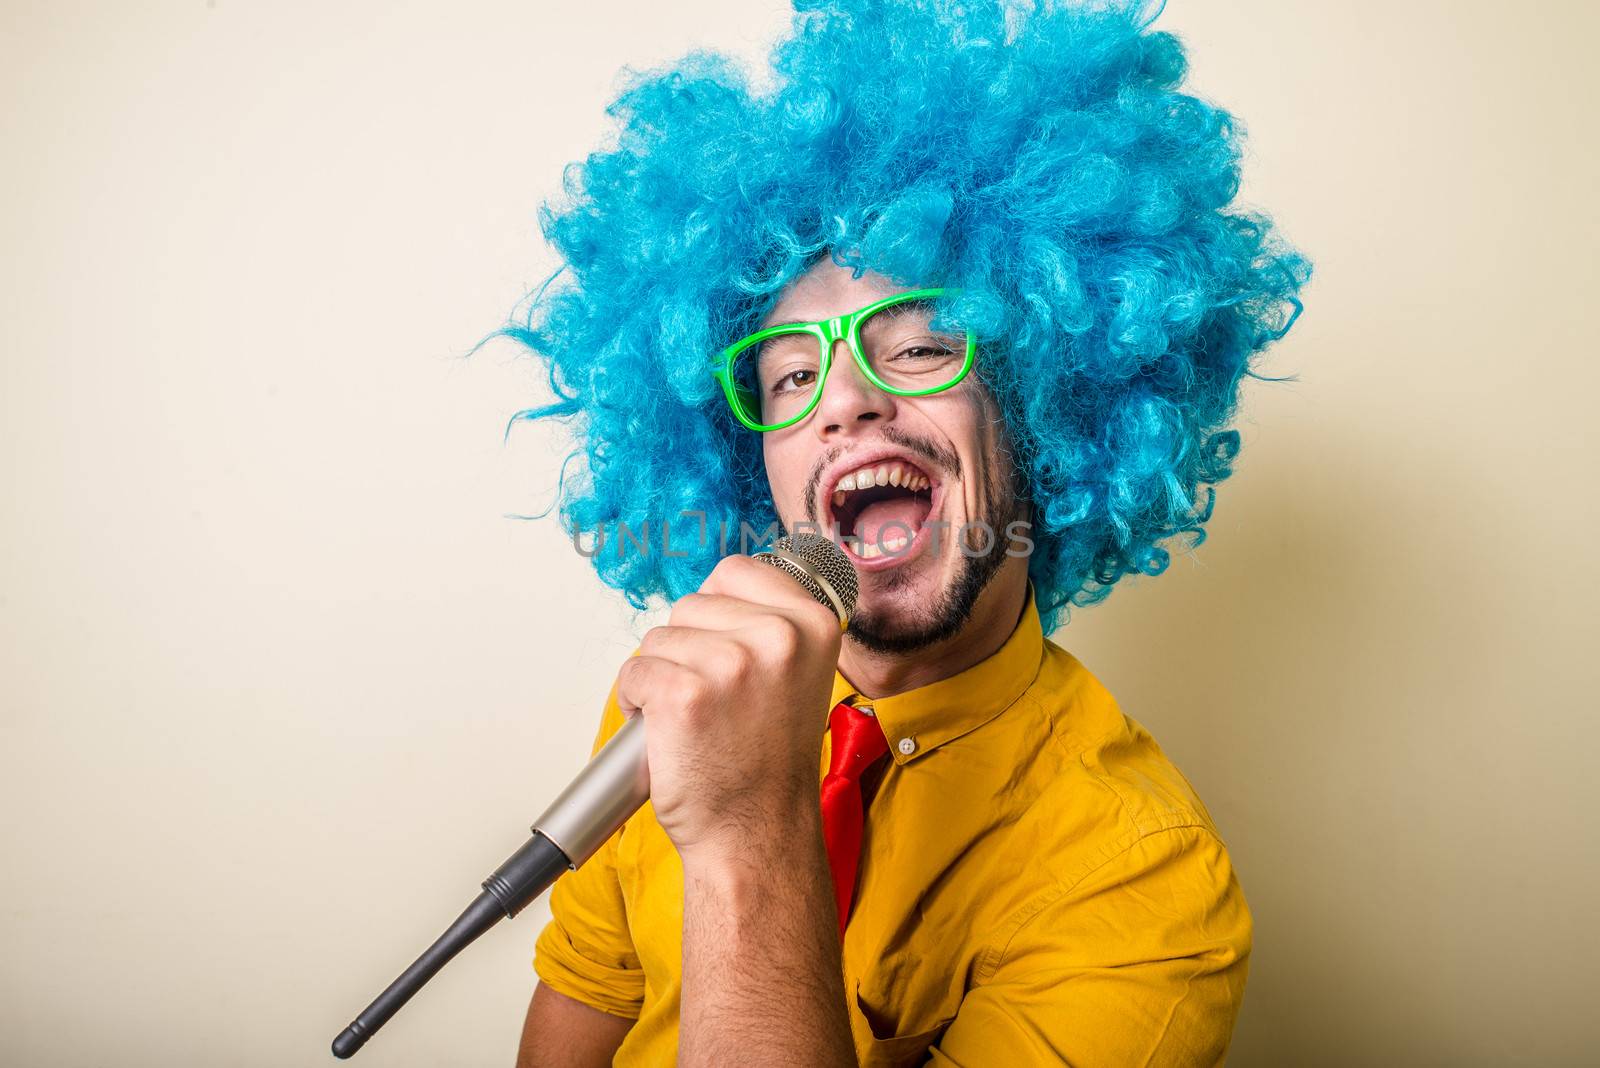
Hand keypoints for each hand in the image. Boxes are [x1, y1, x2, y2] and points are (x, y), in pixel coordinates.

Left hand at [615, 553, 841, 869]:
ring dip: (662, 676)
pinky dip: (637, 702)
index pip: (734, 572)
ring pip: (658, 638)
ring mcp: (730, 663)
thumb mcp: (798, 673)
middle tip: (715, 700)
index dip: (716, 613)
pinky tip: (669, 732)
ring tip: (695, 719)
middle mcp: (777, 636)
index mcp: (812, 623)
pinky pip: (634, 672)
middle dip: (687, 649)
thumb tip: (716, 589)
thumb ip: (768, 625)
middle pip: (690, 604)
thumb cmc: (769, 760)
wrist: (758, 831)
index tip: (726, 652)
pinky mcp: (683, 694)